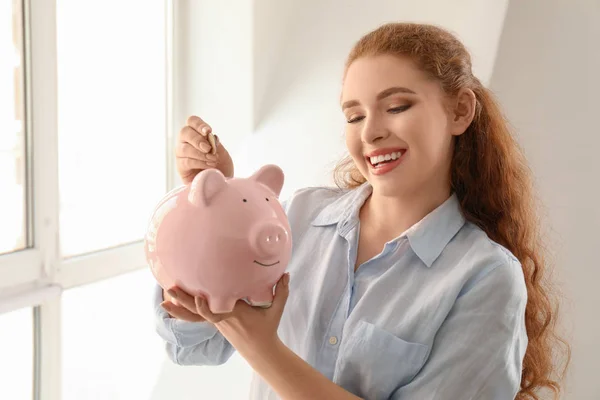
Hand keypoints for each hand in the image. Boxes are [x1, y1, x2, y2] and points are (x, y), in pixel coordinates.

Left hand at [162, 273, 290, 356]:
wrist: (260, 348)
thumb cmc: (268, 327)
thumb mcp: (277, 309)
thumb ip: (281, 291)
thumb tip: (286, 273)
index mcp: (235, 314)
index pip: (217, 311)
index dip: (205, 307)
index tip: (197, 297)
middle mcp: (222, 318)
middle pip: (199, 311)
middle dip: (184, 300)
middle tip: (169, 289)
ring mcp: (217, 322)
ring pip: (194, 315)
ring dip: (179, 307)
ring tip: (164, 300)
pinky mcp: (215, 323)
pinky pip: (196, 318)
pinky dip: (184, 313)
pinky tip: (172, 307)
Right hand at [176, 116, 234, 183]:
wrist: (222, 184)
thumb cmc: (221, 167)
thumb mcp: (222, 153)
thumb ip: (214, 143)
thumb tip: (208, 136)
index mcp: (197, 134)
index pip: (192, 121)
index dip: (198, 124)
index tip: (208, 131)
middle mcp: (186, 142)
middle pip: (184, 132)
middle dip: (197, 140)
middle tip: (208, 148)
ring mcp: (181, 154)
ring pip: (184, 148)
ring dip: (200, 154)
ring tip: (213, 160)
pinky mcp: (181, 167)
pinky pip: (186, 162)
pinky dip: (198, 163)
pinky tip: (209, 167)